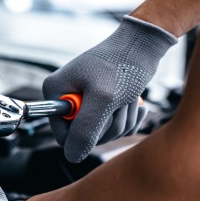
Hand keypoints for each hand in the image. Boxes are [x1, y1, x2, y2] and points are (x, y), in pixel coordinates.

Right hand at [43, 16, 176, 162]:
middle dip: (108, 124)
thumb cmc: (123, 63)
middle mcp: (66, 97)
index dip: (84, 134)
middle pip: (84, 136)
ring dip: (122, 120)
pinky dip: (129, 118)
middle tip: (118, 102)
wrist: (143, 44)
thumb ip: (85, 130)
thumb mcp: (103, 99)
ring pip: (103, 133)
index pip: (62, 135)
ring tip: (127, 98)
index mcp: (56, 92)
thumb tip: (72, 156)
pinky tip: (133, 102)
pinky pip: (115, 127)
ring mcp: (85, 102)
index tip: (101, 114)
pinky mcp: (103, 104)